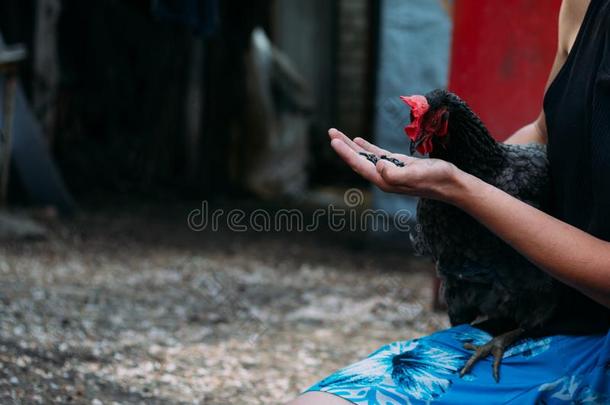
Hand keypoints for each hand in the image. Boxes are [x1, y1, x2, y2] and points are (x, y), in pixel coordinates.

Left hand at [328, 128, 463, 201]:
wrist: (451, 184)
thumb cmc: (436, 179)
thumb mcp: (415, 175)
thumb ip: (395, 174)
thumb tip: (378, 166)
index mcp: (384, 180)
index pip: (359, 165)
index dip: (345, 153)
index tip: (333, 141)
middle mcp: (383, 177)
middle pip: (357, 160)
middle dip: (343, 147)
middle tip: (331, 132)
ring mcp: (389, 171)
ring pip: (364, 157)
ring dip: (351, 146)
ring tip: (338, 134)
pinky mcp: (397, 165)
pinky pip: (376, 155)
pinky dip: (365, 148)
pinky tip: (358, 141)